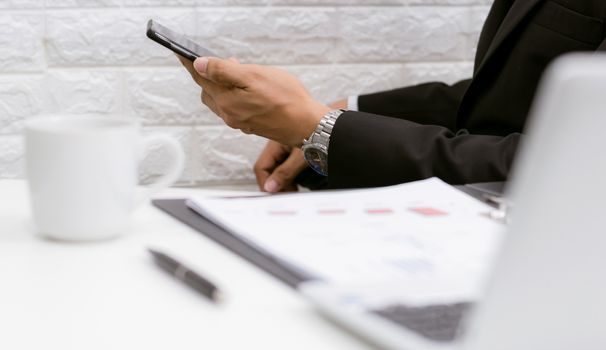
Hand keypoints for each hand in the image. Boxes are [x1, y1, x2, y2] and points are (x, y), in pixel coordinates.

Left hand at [179, 55, 329, 146]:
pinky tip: (248, 89)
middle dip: (209, 75)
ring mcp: (240, 122)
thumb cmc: (286, 99)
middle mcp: (229, 114)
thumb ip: (223, 71)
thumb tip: (199, 65)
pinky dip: (234, 95)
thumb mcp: (254, 77)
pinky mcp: (251, 125)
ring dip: (223, 85)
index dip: (190, 64)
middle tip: (220, 60)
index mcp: (226, 101)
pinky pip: (234, 108)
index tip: (181, 54)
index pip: (201, 78)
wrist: (307, 125)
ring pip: (221, 100)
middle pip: (208, 91)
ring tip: (238, 72)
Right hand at [253, 99, 346, 192]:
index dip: (265, 183)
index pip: (261, 167)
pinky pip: (286, 168)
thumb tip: (270, 187)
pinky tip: (297, 185)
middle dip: (275, 185)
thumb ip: (285, 173)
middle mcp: (278, 147)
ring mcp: (286, 150)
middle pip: (269, 170)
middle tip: (286, 196)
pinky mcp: (295, 153)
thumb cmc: (321, 134)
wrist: (333, 126)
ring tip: (293, 192)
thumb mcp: (302, 157)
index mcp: (275, 144)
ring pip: (278, 171)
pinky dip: (290, 178)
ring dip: (283, 183)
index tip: (273, 194)